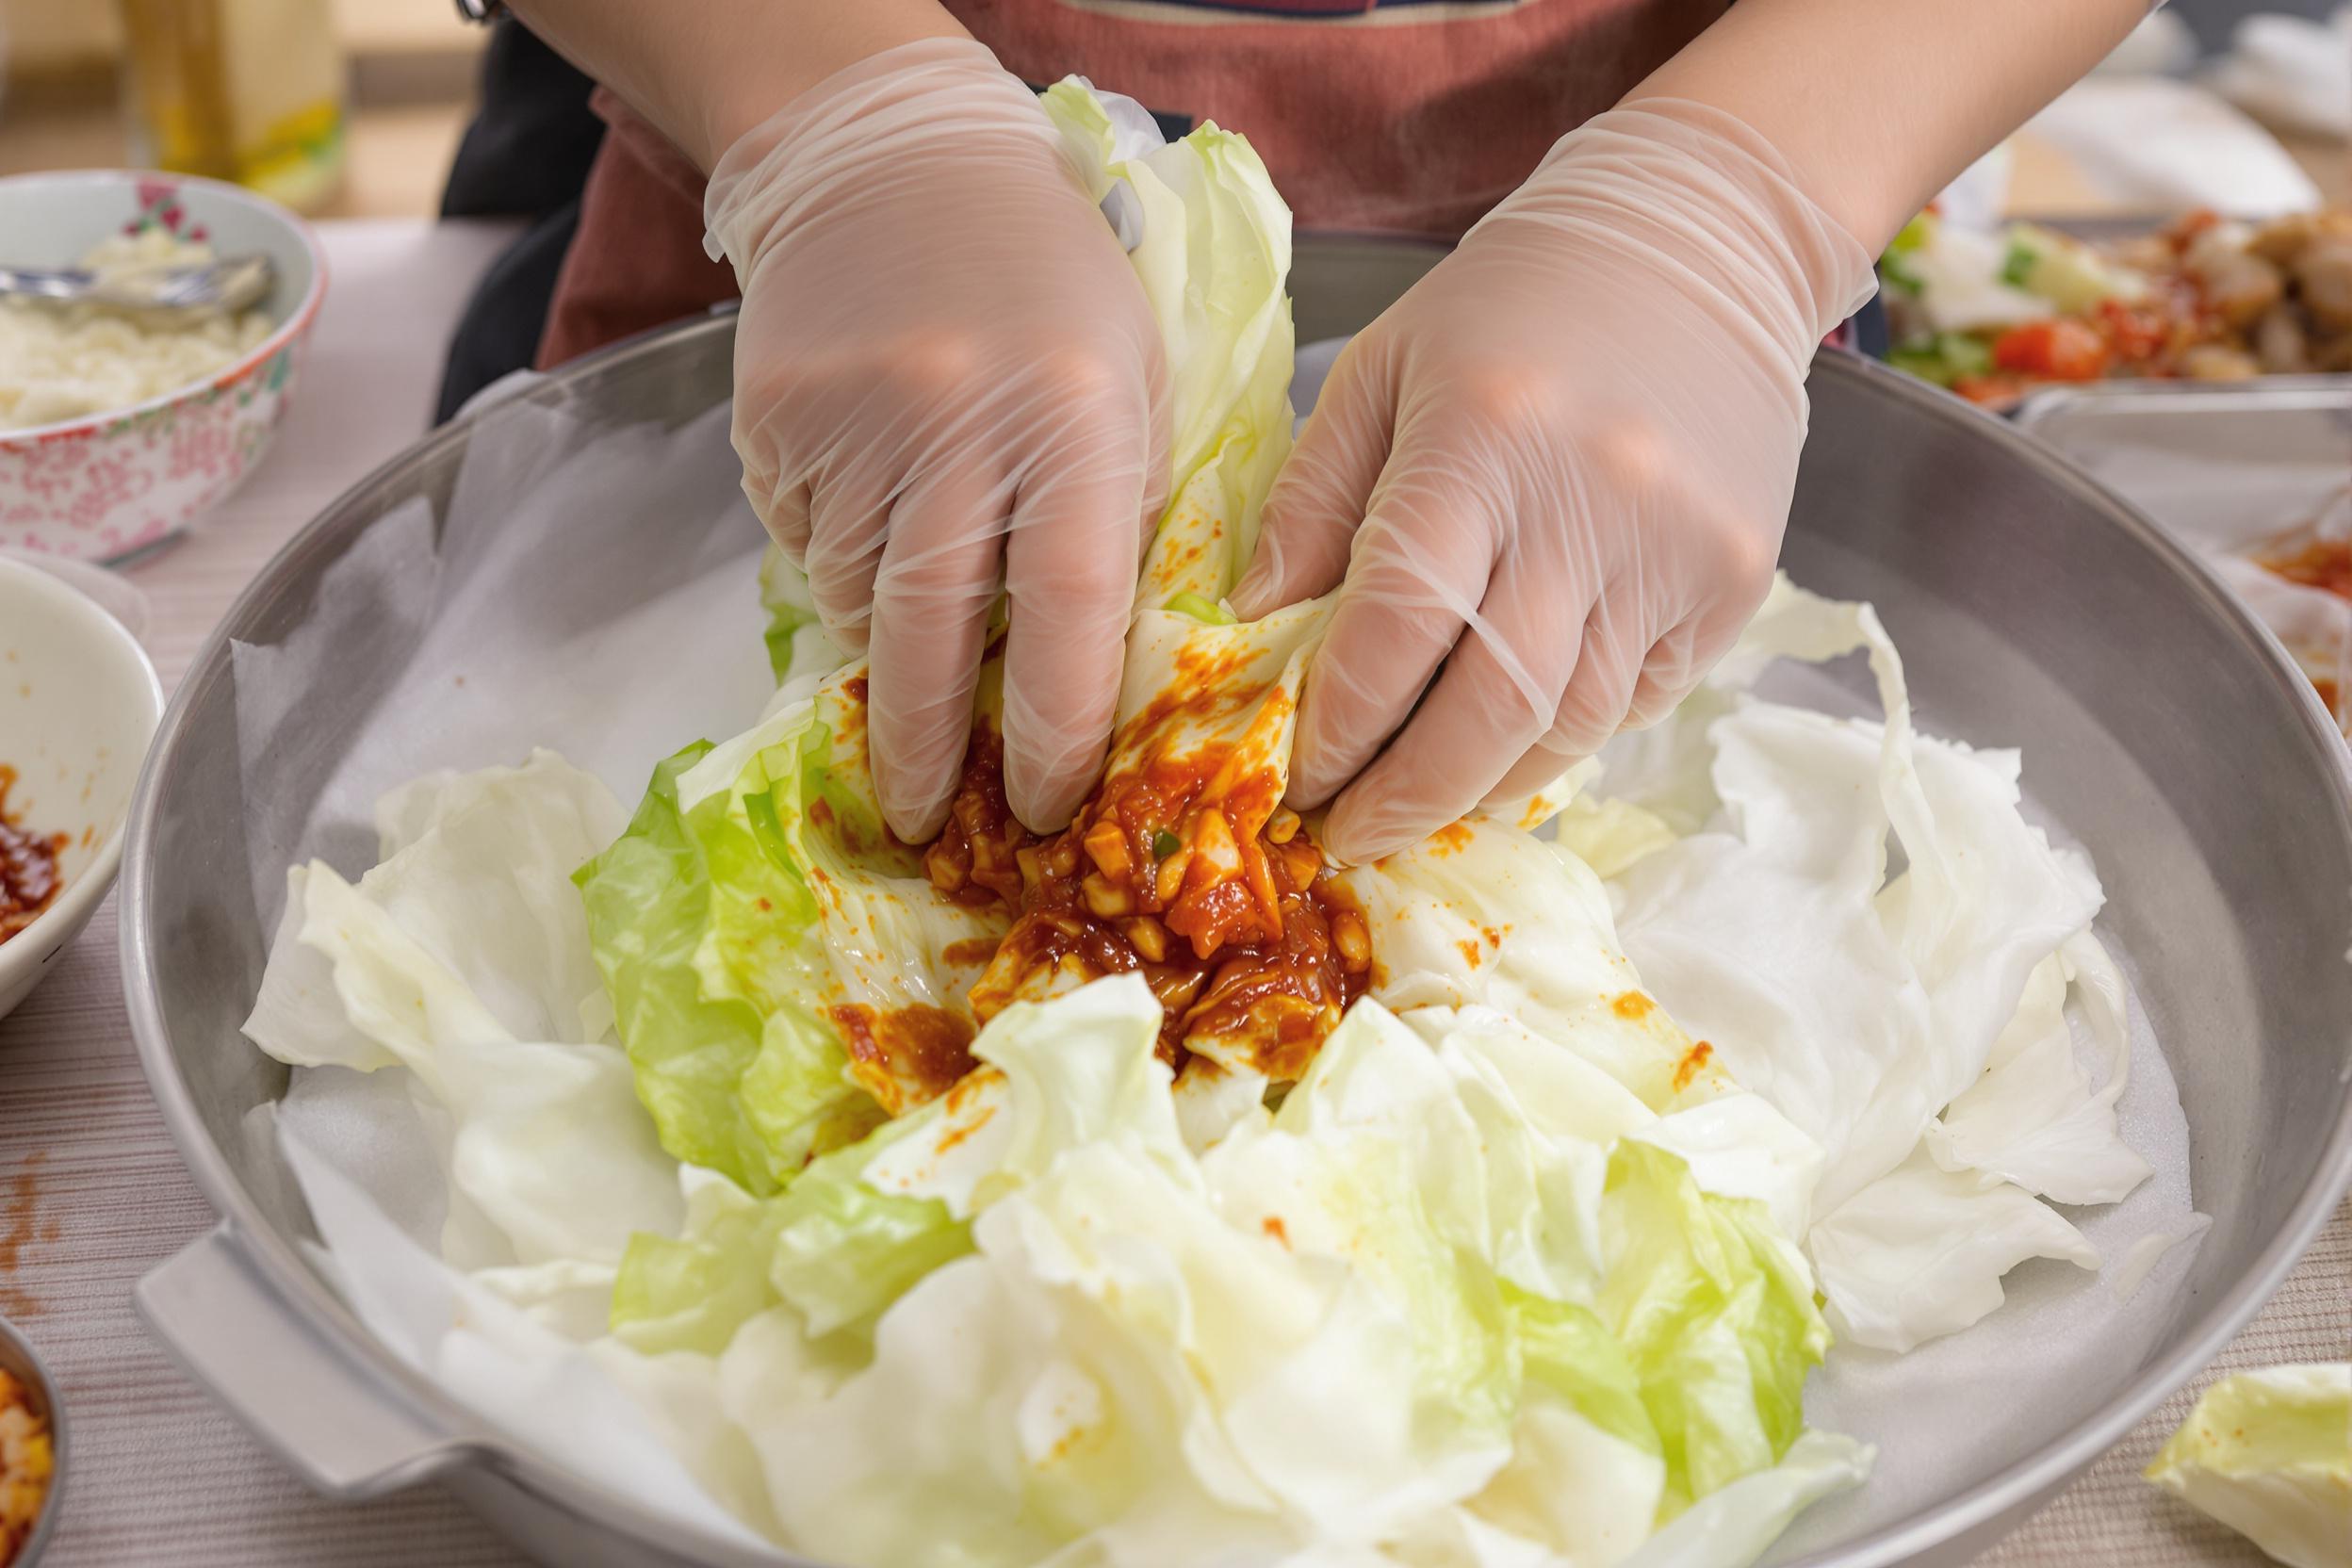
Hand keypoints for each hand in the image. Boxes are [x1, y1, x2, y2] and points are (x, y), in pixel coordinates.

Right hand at [708, 38, 1169, 841]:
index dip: (1052, 735)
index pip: (1068, 617)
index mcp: (1077, 421)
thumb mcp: (1132, 389)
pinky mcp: (773, 420)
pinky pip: (804, 549)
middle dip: (926, 752)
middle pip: (933, 638)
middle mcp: (959, 425)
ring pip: (858, 604)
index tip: (1039, 808)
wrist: (898, 164)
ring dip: (888, 647)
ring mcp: (853, 422)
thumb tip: (1089, 681)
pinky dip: (839, 568)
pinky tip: (869, 516)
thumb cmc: (1051, 289)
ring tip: (912, 631)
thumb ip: (1121, 520)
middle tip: (923, 820)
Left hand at [1230, 99, 1873, 862]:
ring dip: (1479, 783)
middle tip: (1348, 834)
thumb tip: (1251, 628)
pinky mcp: (1733, 582)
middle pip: (1489, 706)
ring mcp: (1675, 551)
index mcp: (1481, 438)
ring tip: (1417, 798)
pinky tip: (1506, 737)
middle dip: (1405, 795)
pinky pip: (1632, 701)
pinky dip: (1559, 734)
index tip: (1295, 777)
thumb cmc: (1509, 304)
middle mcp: (1589, 503)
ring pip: (1566, 724)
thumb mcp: (1381, 370)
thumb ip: (1312, 499)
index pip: (1397, 626)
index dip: (1338, 724)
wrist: (1699, 240)